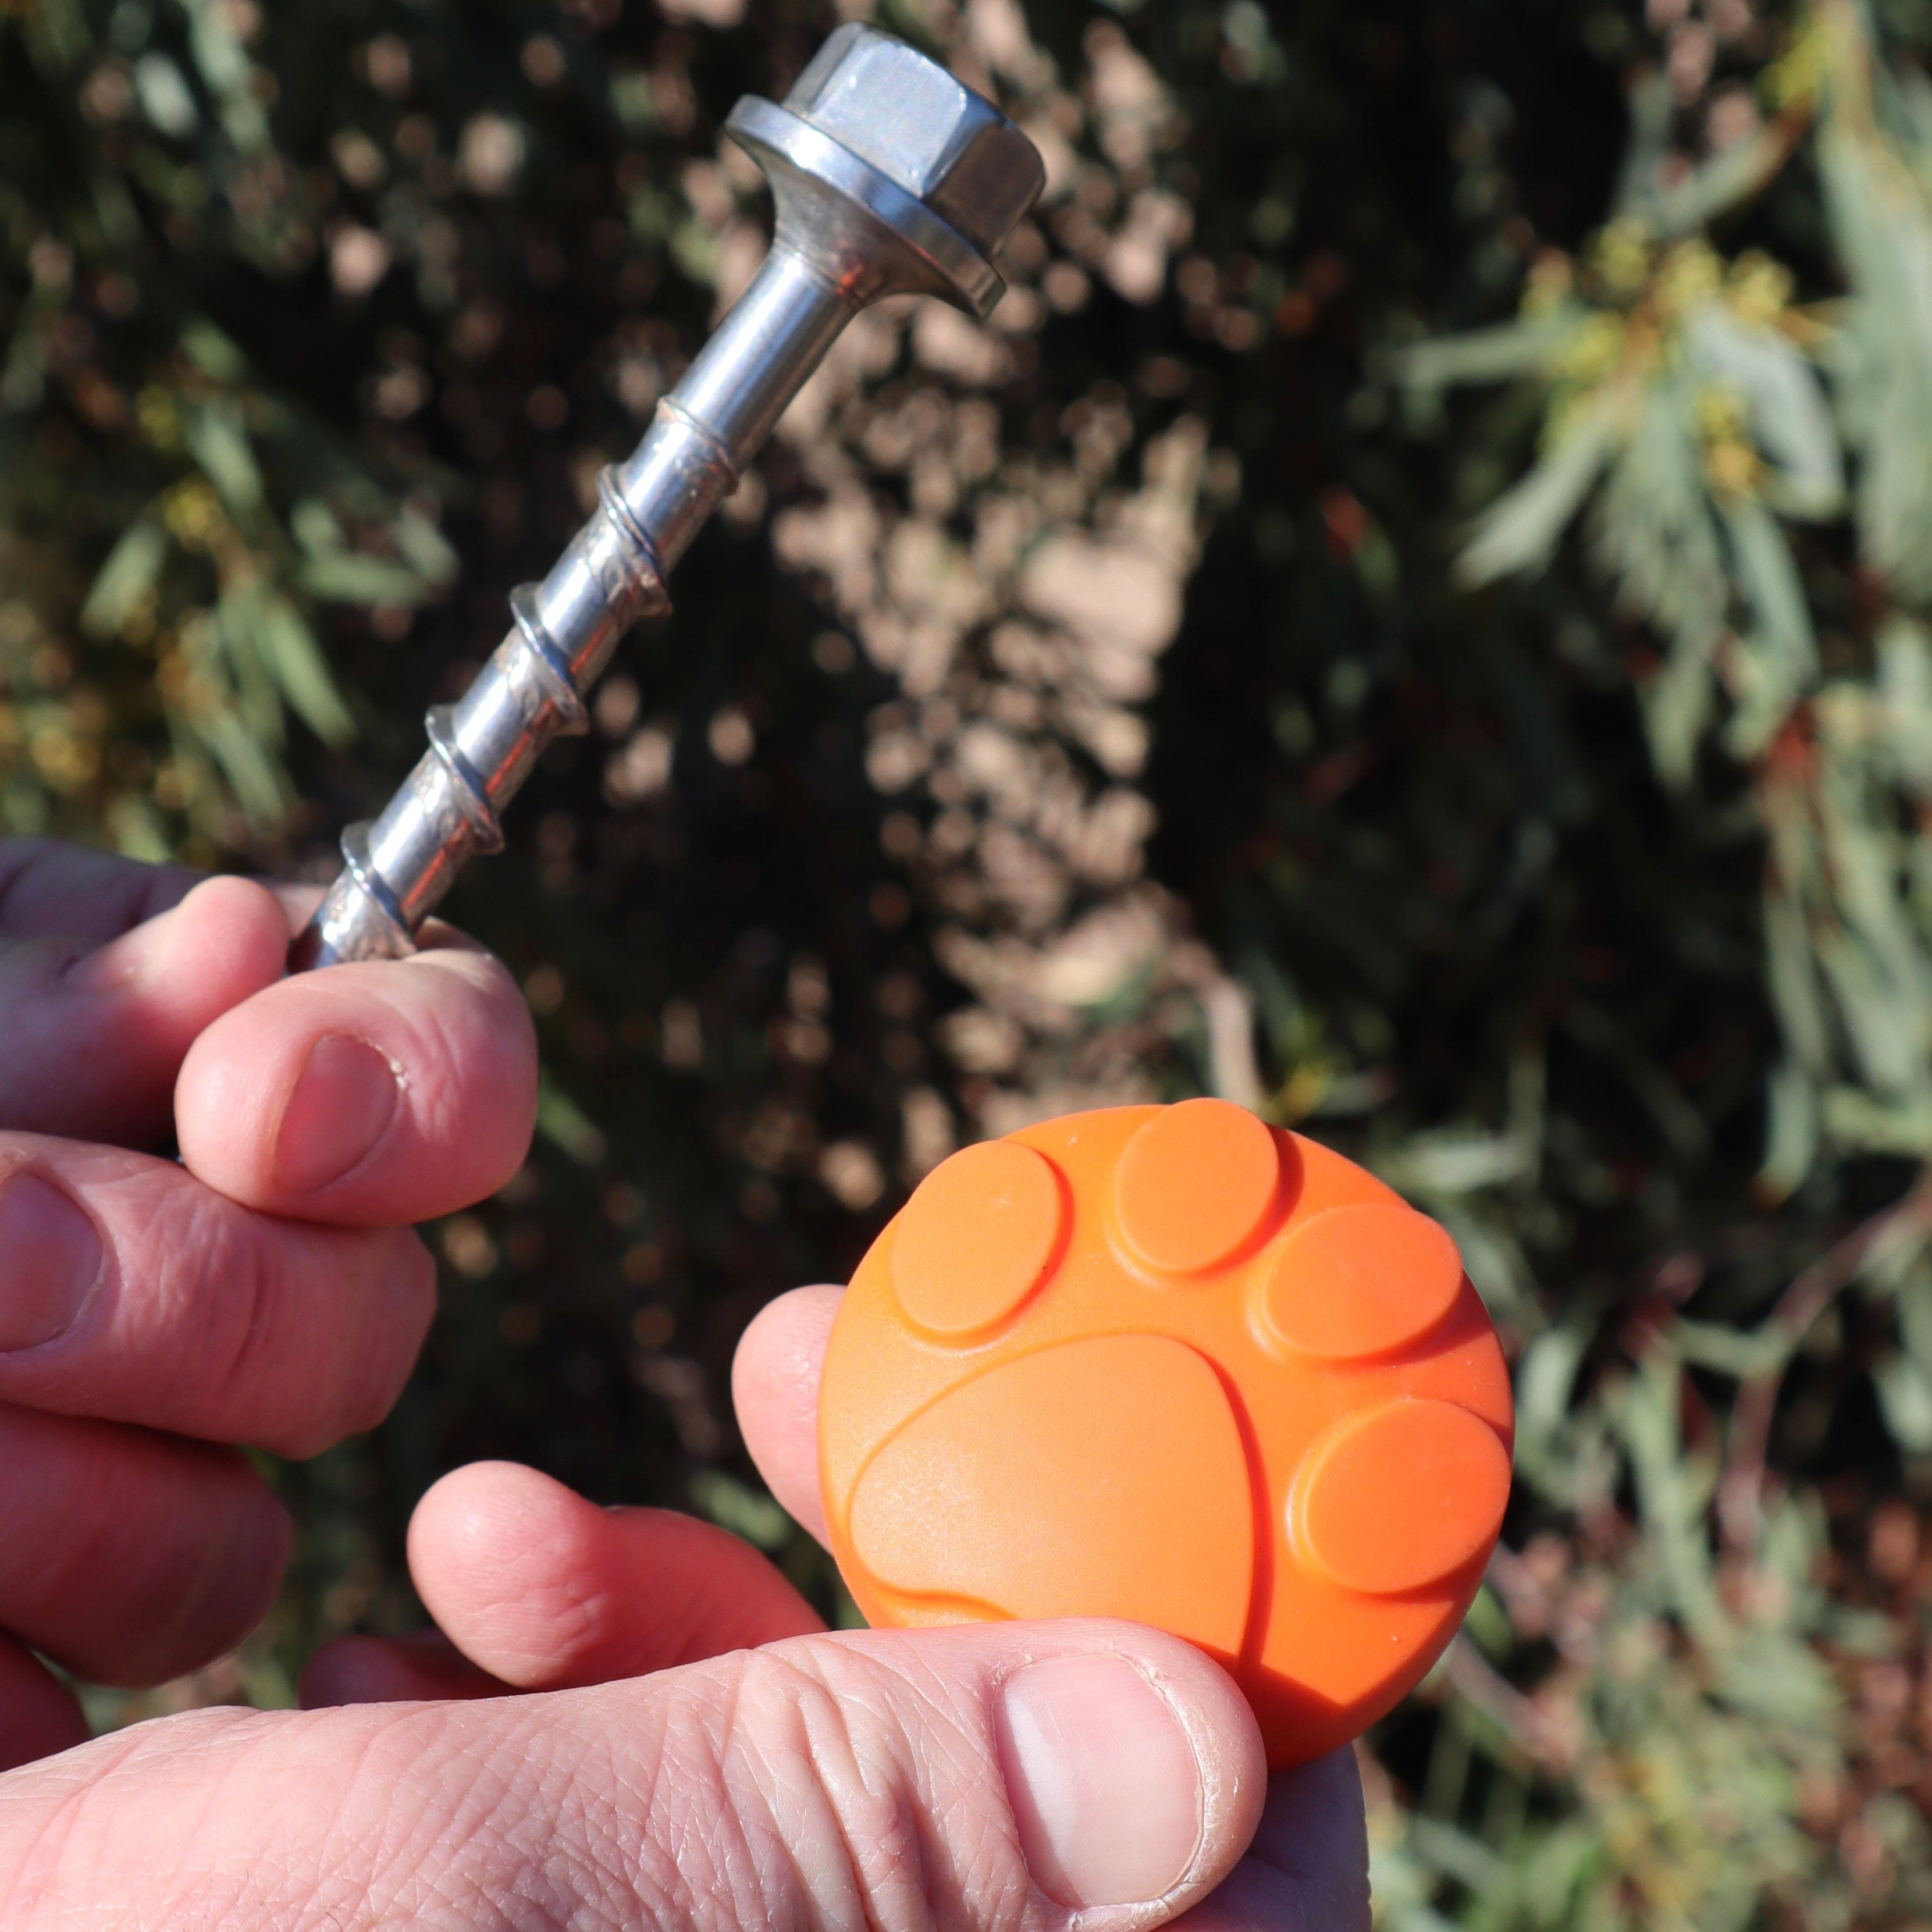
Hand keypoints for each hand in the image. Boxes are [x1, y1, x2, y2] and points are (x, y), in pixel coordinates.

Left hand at [0, 838, 535, 1770]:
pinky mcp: (29, 1681)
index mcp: (167, 1079)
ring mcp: (108, 1486)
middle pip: (352, 1331)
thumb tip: (246, 943)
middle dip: (182, 1310)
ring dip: (59, 1508)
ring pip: (220, 1555)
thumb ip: (40, 982)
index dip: (408, 1089)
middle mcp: (186, 1274)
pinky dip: (1, 1663)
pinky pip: (98, 1711)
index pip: (432, 1073)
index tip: (261, 1115)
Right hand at [3, 1288, 1369, 1926]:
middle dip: (882, 1547)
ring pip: (833, 1787)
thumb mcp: (477, 1888)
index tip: (1124, 1404)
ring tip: (473, 1528)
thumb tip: (1205, 1738)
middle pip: (1019, 1786)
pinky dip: (578, 1711)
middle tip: (782, 1358)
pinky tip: (401, 1649)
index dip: (1217, 1624)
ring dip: (677, 1615)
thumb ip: (851, 1814)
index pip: (1241, 1883)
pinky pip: (689, 1839)